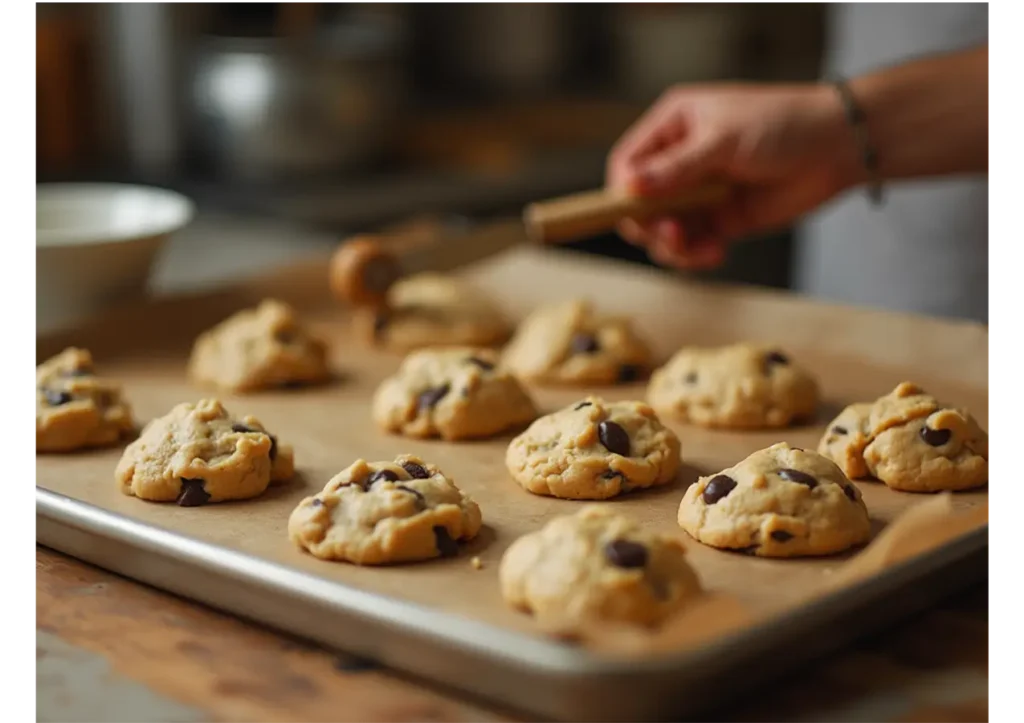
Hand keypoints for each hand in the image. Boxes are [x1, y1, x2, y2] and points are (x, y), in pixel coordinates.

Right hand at [606, 83, 860, 269]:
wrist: (837, 148)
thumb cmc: (783, 125)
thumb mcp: (724, 140)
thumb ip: (677, 168)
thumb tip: (630, 186)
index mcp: (673, 127)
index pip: (627, 163)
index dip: (623, 192)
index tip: (634, 214)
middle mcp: (679, 161)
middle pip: (638, 204)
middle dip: (650, 224)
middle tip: (672, 233)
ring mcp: (698, 193)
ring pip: (662, 230)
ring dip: (673, 246)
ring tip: (699, 247)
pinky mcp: (719, 220)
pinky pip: (690, 246)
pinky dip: (695, 256)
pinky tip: (716, 252)